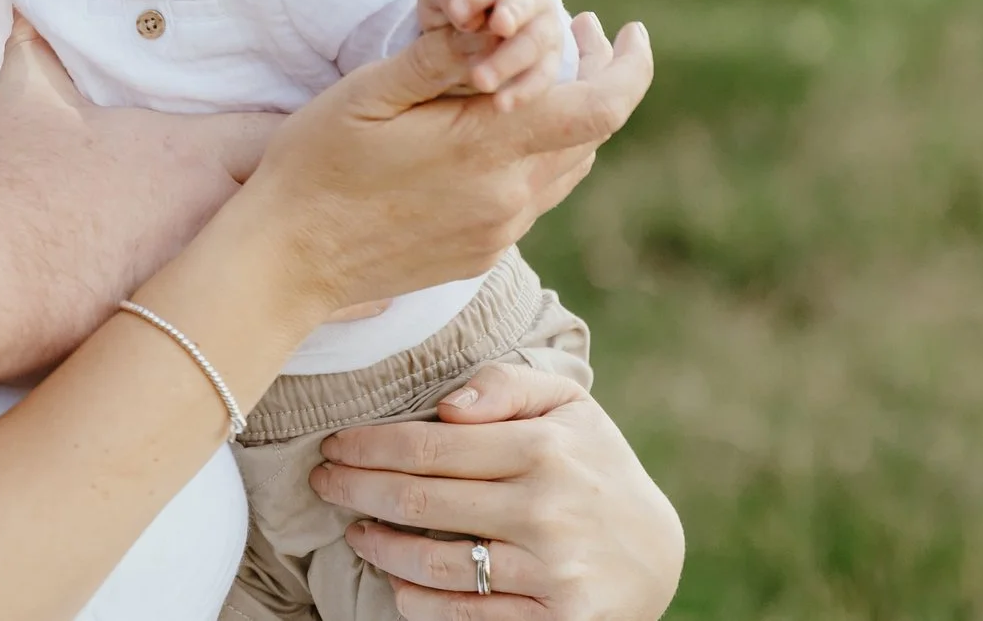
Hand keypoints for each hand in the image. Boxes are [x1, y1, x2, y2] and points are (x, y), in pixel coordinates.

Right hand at [0, 16, 281, 338]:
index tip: (293, 142)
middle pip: (287, 209)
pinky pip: (224, 326)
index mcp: (191, 154)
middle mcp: (213, 213)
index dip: (292, 139)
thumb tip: (26, 9)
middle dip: (285, 208)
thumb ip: (38, 50)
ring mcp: (201, 279)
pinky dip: (224, 321)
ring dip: (261, 268)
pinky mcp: (176, 332)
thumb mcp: (26, 99)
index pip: (278, 135)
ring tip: (256, 270)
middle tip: (280, 209)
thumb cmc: (9, 180)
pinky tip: (213, 328)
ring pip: (265, 274)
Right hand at [238, 11, 650, 313]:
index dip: (632, 67)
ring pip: (565, 168)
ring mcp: (497, 232)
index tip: (632, 31)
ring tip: (545, 74)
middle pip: (591, 135)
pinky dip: (536, 155)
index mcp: (485, 148)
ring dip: (569, 119)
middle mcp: (507, 198)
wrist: (287, 260)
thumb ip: (441, 57)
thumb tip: (499, 21)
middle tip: (580, 28)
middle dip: (598, 77)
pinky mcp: (480, 254)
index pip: (601, 108)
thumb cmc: (316, 164)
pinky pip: (532, 199)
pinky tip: (502, 131)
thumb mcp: (369, 92)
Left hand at [310, 364, 684, 620]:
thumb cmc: (593, 465)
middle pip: (420, 502)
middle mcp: (545, 510)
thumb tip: (447, 406)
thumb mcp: (567, 406)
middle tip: (324, 483)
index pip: (429, 447)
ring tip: (354, 532)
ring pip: (435, 563)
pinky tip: (397, 582)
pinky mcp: (555, 620)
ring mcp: (549, 571)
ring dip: (380, 548)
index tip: (334, 444)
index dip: (369, 446)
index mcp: (543, 449)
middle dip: (357, 490)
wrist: (658, 552)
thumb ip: (507, 385)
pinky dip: (421, 601)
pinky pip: (468, 614)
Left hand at [414, 0, 564, 108]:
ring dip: (511, 61)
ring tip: (480, 81)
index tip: (457, 11)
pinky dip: (526, 90)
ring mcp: (545, 24)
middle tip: (495, 30)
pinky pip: (544, 75)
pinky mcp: (548, 60)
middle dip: (511, 17)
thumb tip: (464, 16)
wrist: (462, 20)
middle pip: (528, 1)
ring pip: (539, 41)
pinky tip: (502, 104)